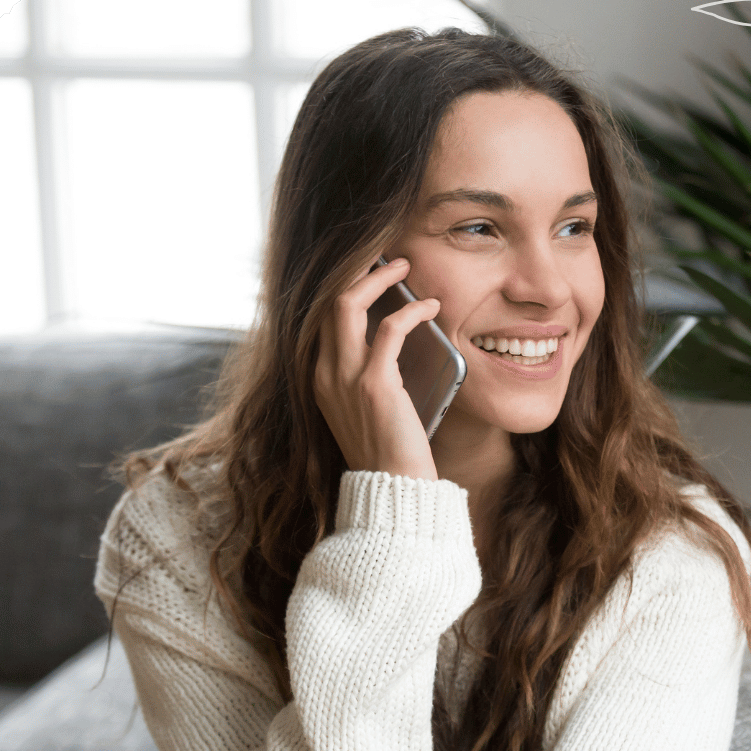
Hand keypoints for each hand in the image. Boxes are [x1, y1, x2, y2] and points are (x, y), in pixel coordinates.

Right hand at [314, 258, 440, 481]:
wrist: (392, 492)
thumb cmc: (388, 452)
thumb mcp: (365, 409)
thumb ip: (366, 376)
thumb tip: (391, 340)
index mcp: (319, 379)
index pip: (320, 317)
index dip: (343, 286)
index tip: (369, 270)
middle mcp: (323, 374)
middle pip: (325, 300)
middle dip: (355, 270)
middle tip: (387, 258)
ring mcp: (345, 378)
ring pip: (347, 303)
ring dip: (379, 277)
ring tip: (406, 267)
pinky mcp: (374, 385)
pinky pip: (390, 329)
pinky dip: (412, 311)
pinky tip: (431, 308)